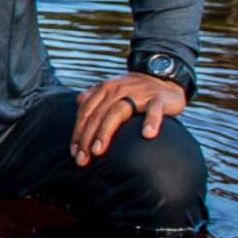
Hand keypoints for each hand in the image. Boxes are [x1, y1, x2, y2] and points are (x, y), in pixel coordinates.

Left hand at [71, 72, 187, 165]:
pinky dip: (151, 121)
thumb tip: (77, 103)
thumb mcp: (112, 90)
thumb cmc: (134, 90)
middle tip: (82, 159)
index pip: (86, 112)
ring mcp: (138, 93)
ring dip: (105, 132)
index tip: (74, 153)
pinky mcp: (158, 98)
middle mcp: (117, 90)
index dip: (78, 132)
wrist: (163, 77)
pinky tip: (147, 135)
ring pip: (117, 112)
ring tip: (98, 151)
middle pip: (97, 115)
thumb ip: (94, 97)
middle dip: (87, 138)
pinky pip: (153, 110)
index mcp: (104, 89)